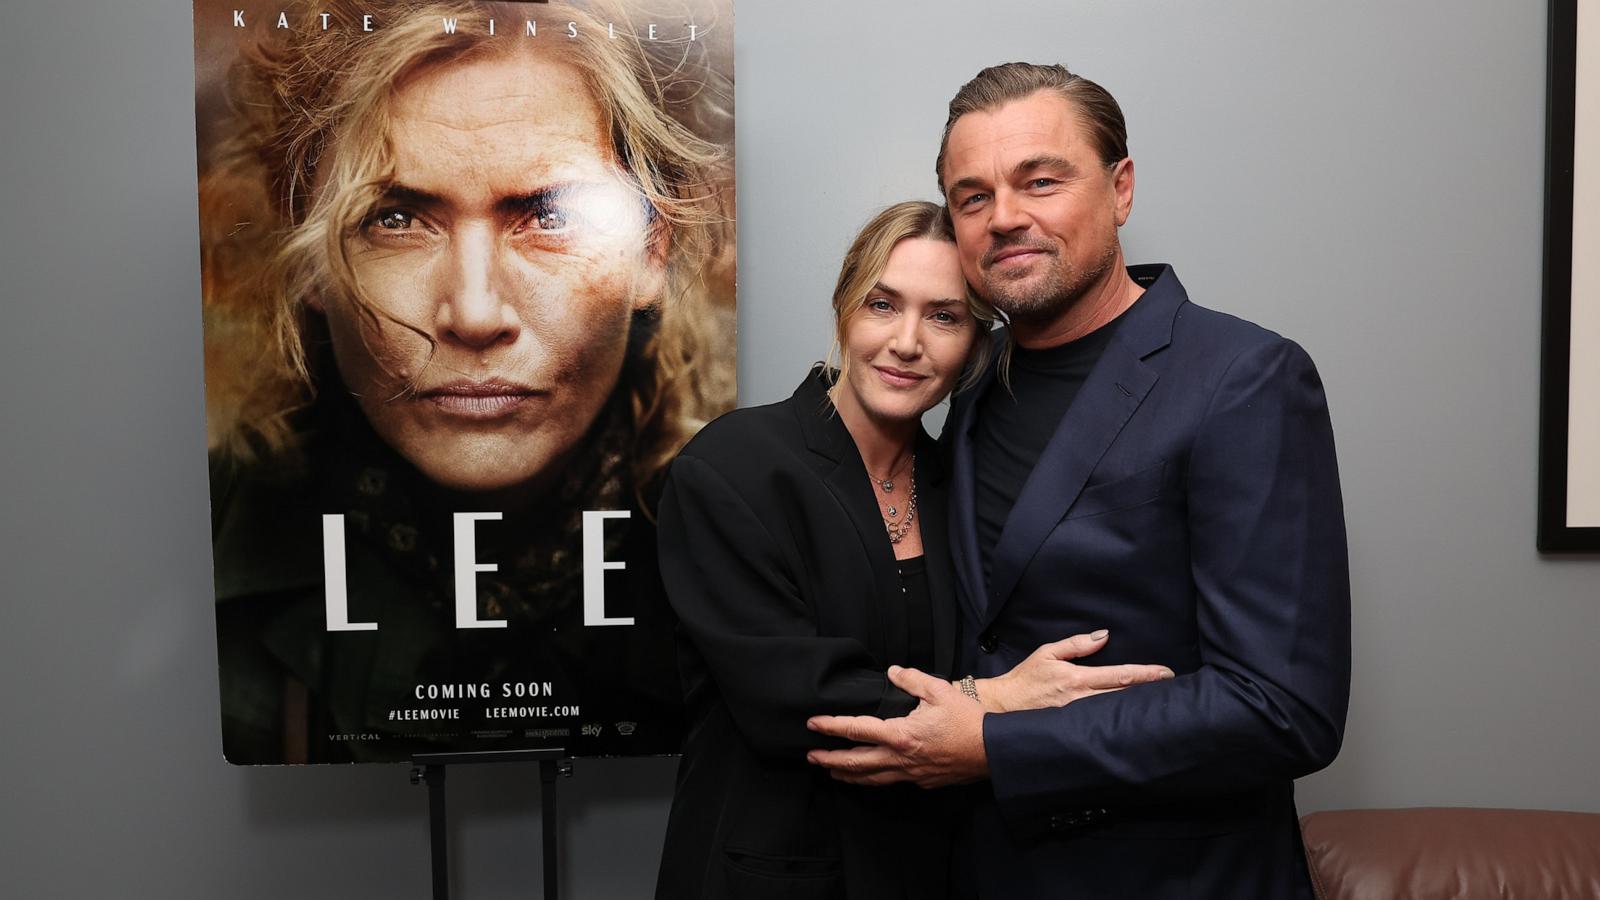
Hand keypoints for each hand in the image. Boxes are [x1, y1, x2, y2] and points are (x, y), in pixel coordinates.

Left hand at [806, 665, 986, 787]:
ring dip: (848, 774)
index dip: (831, 726)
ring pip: (871, 778)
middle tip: (811, 756)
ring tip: (831, 771)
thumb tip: (893, 671)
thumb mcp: (940, 691)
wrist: (993, 752)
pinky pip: (892, 782)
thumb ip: (912, 679)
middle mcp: (900, 759)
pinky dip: (874, 780)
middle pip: (856, 762)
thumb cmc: (968, 721)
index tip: (813, 724)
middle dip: (830, 759)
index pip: (856, 730)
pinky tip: (870, 777)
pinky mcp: (923, 782)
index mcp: (900, 734)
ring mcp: (911, 774)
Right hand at [975, 630, 1173, 712]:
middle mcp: (1081, 700)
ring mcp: (1079, 718)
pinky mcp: (1075, 729)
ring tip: (1159, 701)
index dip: (1146, 674)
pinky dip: (1120, 718)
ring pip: (1116, 711)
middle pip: (1124, 695)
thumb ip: (1077, 644)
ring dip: (1138, 705)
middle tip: (1173, 687)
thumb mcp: (1047, 653)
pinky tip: (1133, 718)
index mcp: (1077, 678)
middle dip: (1150, 691)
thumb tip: (1104, 637)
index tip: (1166, 673)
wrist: (1003, 707)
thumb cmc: (1025, 678)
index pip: (1120, 674)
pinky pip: (1103, 722)